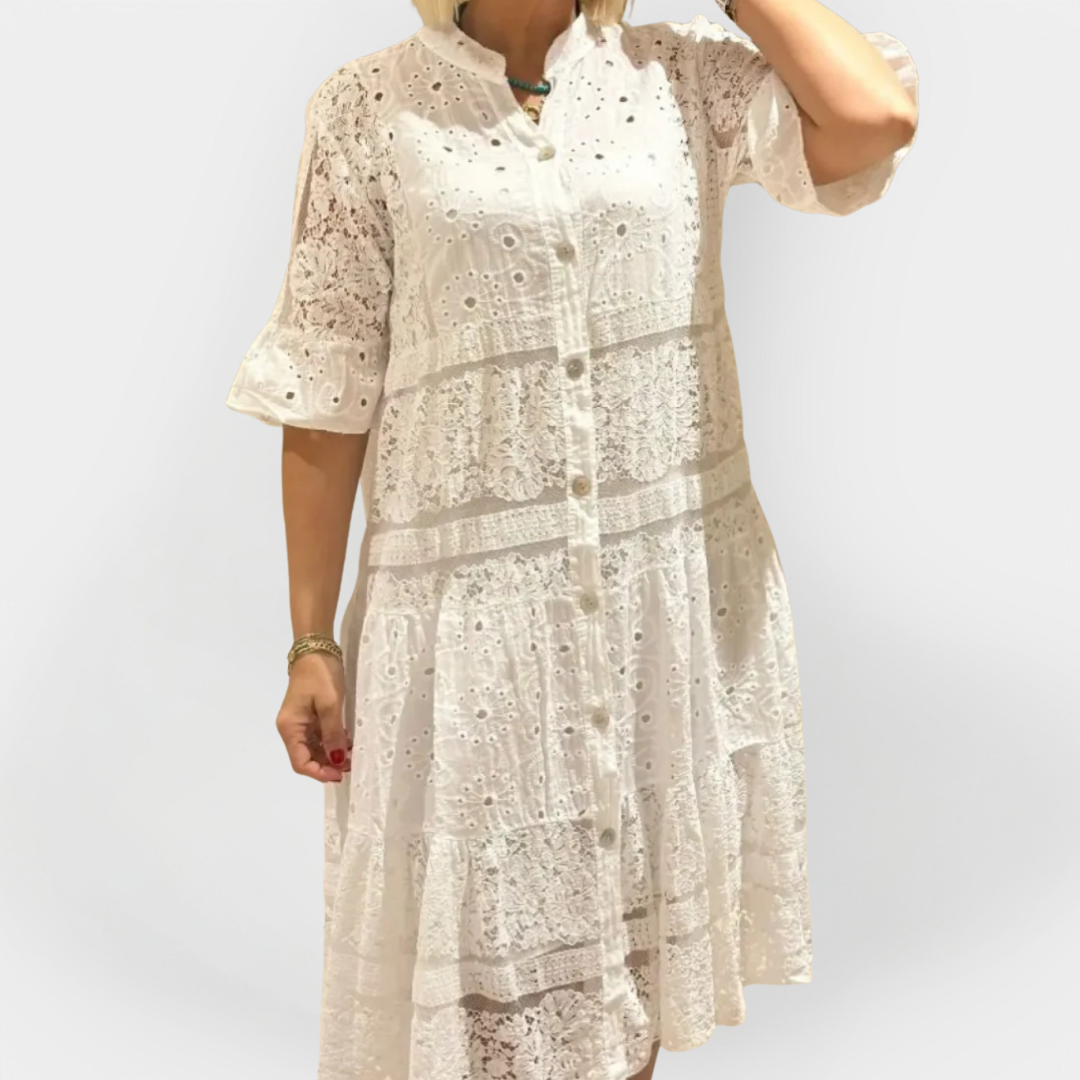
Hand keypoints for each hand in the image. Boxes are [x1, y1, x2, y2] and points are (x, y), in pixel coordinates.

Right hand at [276, 651, 352, 782]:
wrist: (316, 648)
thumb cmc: (321, 675)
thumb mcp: (330, 705)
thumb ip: (333, 735)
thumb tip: (337, 761)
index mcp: (290, 728)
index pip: (300, 762)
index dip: (319, 773)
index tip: (341, 774)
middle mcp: (291, 728)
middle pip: (306, 758)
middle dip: (328, 765)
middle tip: (352, 764)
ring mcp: (300, 722)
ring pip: (314, 749)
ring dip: (332, 755)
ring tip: (353, 754)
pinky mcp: (309, 715)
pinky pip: (319, 737)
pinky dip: (332, 742)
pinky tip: (348, 741)